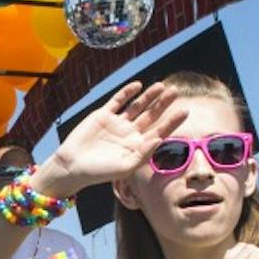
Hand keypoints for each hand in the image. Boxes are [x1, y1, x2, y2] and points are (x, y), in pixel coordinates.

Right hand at [36, 82, 188, 197]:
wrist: (73, 166)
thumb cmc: (99, 172)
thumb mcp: (124, 167)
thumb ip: (143, 154)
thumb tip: (160, 139)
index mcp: (137, 146)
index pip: (159, 131)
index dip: (172, 122)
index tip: (186, 111)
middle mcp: (130, 133)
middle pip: (151, 115)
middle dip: (163, 104)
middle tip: (176, 91)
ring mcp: (117, 123)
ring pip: (137, 106)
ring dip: (149, 96)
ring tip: (161, 86)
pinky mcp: (103, 115)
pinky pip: (118, 101)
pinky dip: (127, 93)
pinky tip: (138, 86)